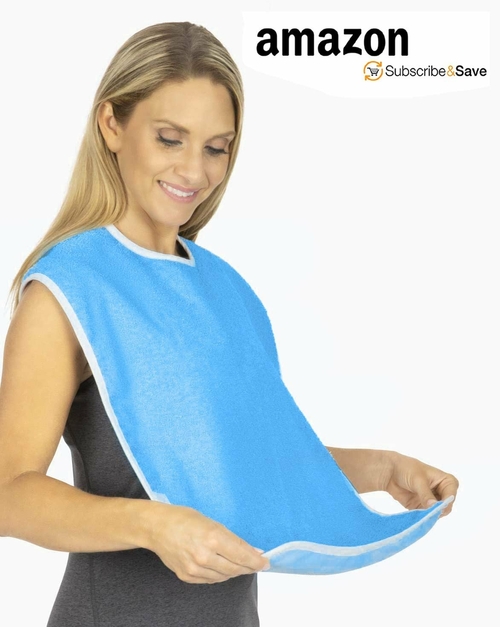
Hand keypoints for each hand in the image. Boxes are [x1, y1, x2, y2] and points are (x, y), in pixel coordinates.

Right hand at [144, 503, 269, 583]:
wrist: (157, 527)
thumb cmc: (184, 518)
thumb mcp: (212, 522)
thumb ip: (231, 538)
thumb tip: (251, 550)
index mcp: (213, 537)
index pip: (242, 554)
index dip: (256, 560)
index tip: (265, 562)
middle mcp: (204, 555)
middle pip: (235, 568)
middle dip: (248, 567)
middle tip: (256, 564)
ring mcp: (194, 568)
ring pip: (224, 576)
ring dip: (234, 570)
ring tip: (238, 563)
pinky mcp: (187, 576)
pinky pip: (210, 580)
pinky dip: (219, 574)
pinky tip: (221, 567)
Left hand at [380, 451, 458, 516]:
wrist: (390, 471)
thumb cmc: (406, 469)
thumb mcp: (418, 480)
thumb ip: (426, 494)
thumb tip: (434, 507)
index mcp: (445, 481)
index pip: (451, 495)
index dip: (446, 502)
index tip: (438, 507)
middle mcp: (441, 492)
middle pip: (446, 507)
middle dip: (438, 511)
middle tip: (429, 512)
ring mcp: (432, 500)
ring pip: (436, 513)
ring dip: (429, 515)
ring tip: (421, 514)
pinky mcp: (422, 507)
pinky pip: (426, 516)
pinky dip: (422, 517)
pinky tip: (417, 516)